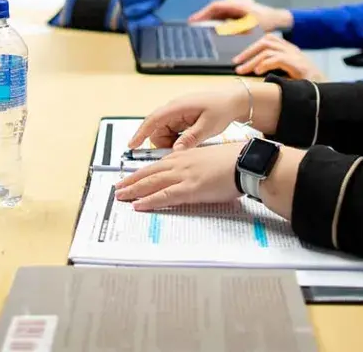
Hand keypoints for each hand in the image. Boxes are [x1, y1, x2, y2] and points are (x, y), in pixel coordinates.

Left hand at [115, 143, 243, 211]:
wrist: (245, 162)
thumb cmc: (232, 161)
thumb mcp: (208, 159)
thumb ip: (195, 166)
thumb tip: (191, 175)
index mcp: (184, 156)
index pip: (157, 165)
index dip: (141, 173)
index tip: (130, 178)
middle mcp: (180, 163)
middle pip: (149, 173)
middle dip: (131, 181)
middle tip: (117, 188)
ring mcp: (183, 176)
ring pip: (152, 183)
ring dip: (134, 190)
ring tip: (120, 197)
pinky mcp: (190, 189)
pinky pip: (164, 196)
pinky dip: (149, 201)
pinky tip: (138, 205)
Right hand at [128, 87, 250, 150]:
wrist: (233, 101)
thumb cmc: (221, 109)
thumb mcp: (208, 126)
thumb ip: (191, 139)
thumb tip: (175, 150)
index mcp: (177, 107)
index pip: (153, 120)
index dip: (140, 133)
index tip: (131, 145)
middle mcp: (174, 109)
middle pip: (157, 130)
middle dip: (163, 143)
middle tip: (179, 150)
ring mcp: (177, 113)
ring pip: (164, 133)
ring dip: (171, 142)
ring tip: (190, 143)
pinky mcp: (181, 118)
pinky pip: (172, 132)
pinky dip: (177, 139)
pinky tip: (190, 140)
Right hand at [190, 0, 292, 33]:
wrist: (277, 19)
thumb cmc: (266, 22)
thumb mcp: (251, 28)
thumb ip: (234, 29)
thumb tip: (220, 30)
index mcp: (236, 5)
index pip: (215, 6)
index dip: (202, 13)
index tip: (193, 21)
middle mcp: (234, 4)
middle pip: (214, 9)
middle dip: (202, 17)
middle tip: (191, 26)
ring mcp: (236, 9)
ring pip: (218, 14)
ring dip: (208, 20)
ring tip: (197, 28)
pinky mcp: (237, 14)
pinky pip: (223, 17)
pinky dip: (216, 23)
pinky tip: (210, 30)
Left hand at [232, 34, 325, 80]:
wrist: (326, 96)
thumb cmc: (307, 88)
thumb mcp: (287, 78)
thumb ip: (274, 73)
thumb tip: (254, 74)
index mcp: (290, 51)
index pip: (267, 40)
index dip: (251, 48)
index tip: (239, 60)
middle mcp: (292, 50)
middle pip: (266, 41)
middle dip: (248, 51)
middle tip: (236, 63)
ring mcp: (297, 56)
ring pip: (268, 49)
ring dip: (252, 59)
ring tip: (243, 70)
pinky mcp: (299, 65)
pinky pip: (278, 59)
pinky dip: (265, 64)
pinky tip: (258, 72)